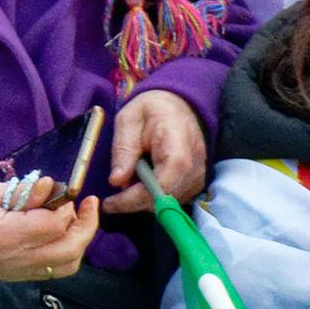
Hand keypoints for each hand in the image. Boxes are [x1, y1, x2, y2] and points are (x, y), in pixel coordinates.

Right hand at [0, 179, 98, 282]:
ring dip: (80, 242)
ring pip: (66, 266)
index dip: (65, 206)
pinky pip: (53, 270)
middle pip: (69, 251)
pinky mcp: (17, 276)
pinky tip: (62, 232)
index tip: (66, 188)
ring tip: (80, 218)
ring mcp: (18, 272)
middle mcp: (16, 260)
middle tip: (89, 204)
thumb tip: (49, 187)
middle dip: (86, 227)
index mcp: (4, 236)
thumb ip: (17, 192)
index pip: (52, 226)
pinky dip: (66, 252)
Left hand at [104, 89, 205, 213]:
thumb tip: (116, 181)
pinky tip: (141, 184)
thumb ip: (124, 149)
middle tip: (112, 198)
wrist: (178, 104)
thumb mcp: (129, 120)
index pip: (161, 185)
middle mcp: (194, 167)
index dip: (135, 198)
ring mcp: (199, 177)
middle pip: (166, 200)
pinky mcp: (196, 183)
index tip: (111, 203)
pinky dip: (155, 196)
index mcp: (177, 147)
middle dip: (136, 202)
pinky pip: (174, 199)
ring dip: (145, 200)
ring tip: (126, 184)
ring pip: (170, 204)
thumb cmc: (152, 109)